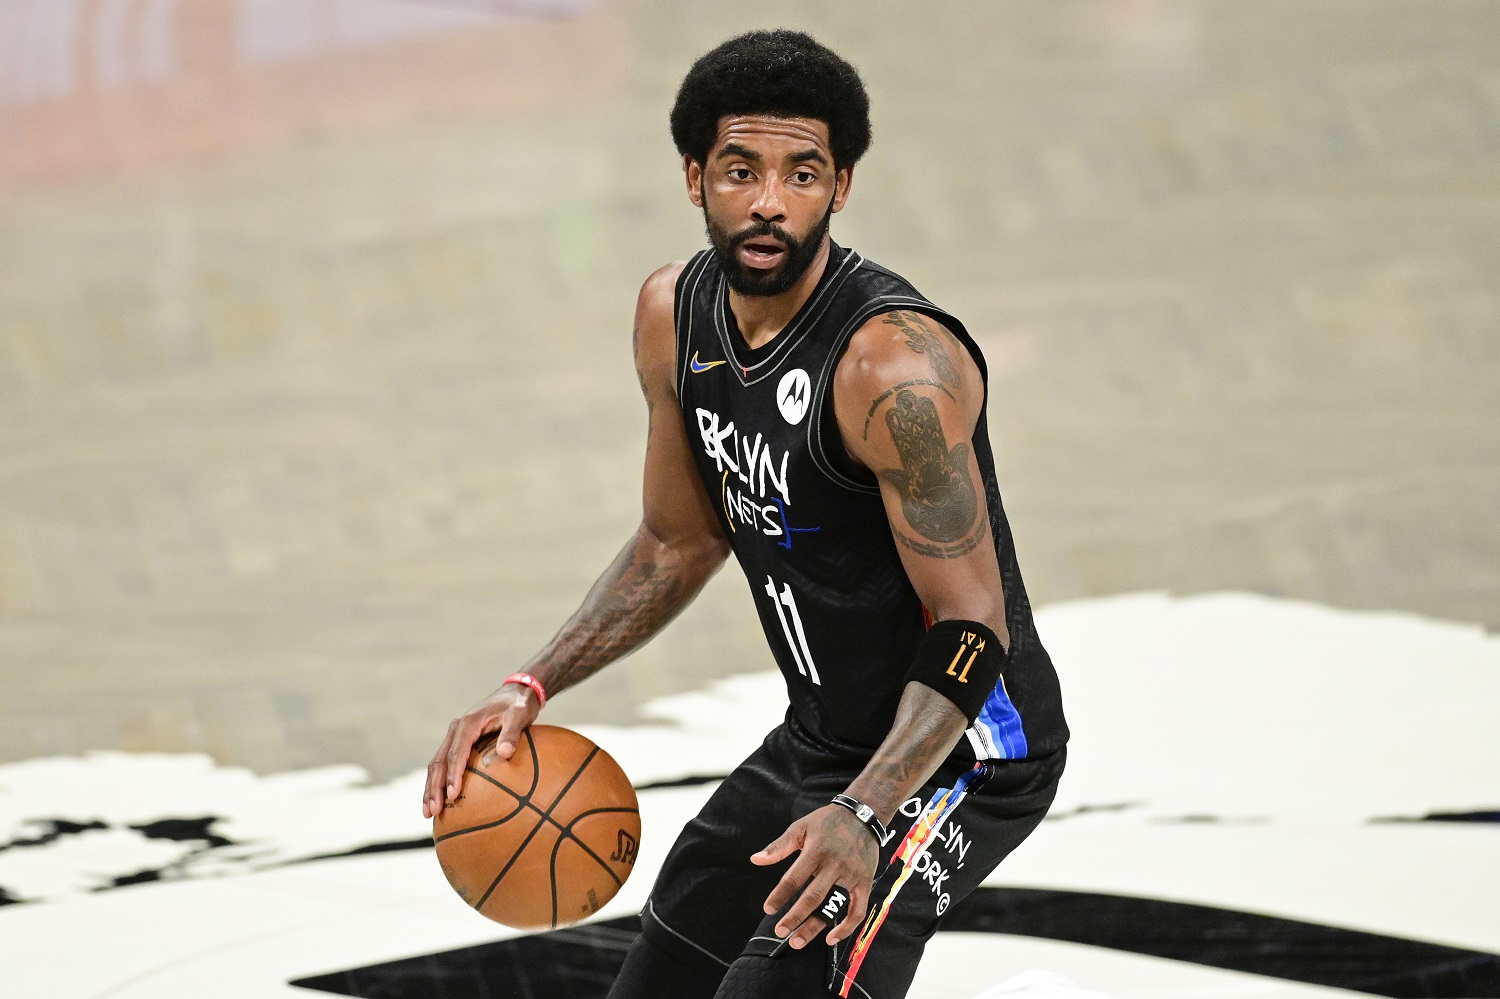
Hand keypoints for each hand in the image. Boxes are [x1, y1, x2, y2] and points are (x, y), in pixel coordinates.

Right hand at [422, 682, 540, 817]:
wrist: (517, 692)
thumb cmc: (519, 705)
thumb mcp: (520, 715)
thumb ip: (512, 733)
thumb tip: (504, 753)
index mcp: (468, 723)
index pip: (456, 753)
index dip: (453, 775)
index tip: (453, 795)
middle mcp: (456, 729)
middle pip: (439, 761)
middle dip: (434, 787)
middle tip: (434, 811)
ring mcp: (455, 736)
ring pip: (437, 764)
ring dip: (431, 788)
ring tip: (429, 812)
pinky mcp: (459, 742)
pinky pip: (444, 763)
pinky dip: (439, 782)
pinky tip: (439, 800)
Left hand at [752, 804, 879, 948]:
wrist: (864, 815)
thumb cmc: (827, 822)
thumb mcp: (801, 828)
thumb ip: (779, 846)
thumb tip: (755, 859)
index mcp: (816, 850)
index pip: (795, 878)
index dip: (780, 895)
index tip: (768, 909)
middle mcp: (834, 865)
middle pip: (813, 897)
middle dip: (794, 917)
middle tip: (779, 931)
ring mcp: (851, 876)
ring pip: (832, 907)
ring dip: (815, 927)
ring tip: (797, 942)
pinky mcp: (864, 883)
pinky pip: (858, 910)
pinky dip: (846, 928)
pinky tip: (831, 939)